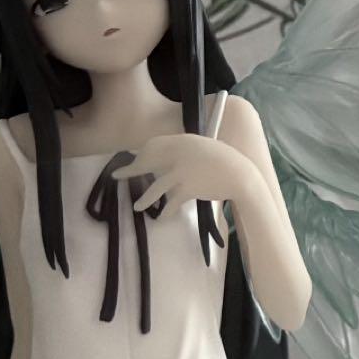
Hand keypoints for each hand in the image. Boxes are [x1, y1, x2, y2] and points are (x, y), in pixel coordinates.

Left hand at [111, 133, 255, 213]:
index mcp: (184, 141)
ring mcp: (182, 172)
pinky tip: (161, 217)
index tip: (133, 157)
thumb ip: (187, 150)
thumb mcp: (204, 148)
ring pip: (156, 187)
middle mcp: (179, 154)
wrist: (241, 176)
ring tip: (137, 207)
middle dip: (132, 170)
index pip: (155, 145)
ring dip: (145, 199)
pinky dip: (166, 212)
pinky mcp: (187, 189)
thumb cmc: (225, 162)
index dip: (142, 153)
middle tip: (118, 176)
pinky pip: (171, 202)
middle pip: (149, 162)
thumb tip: (169, 157)